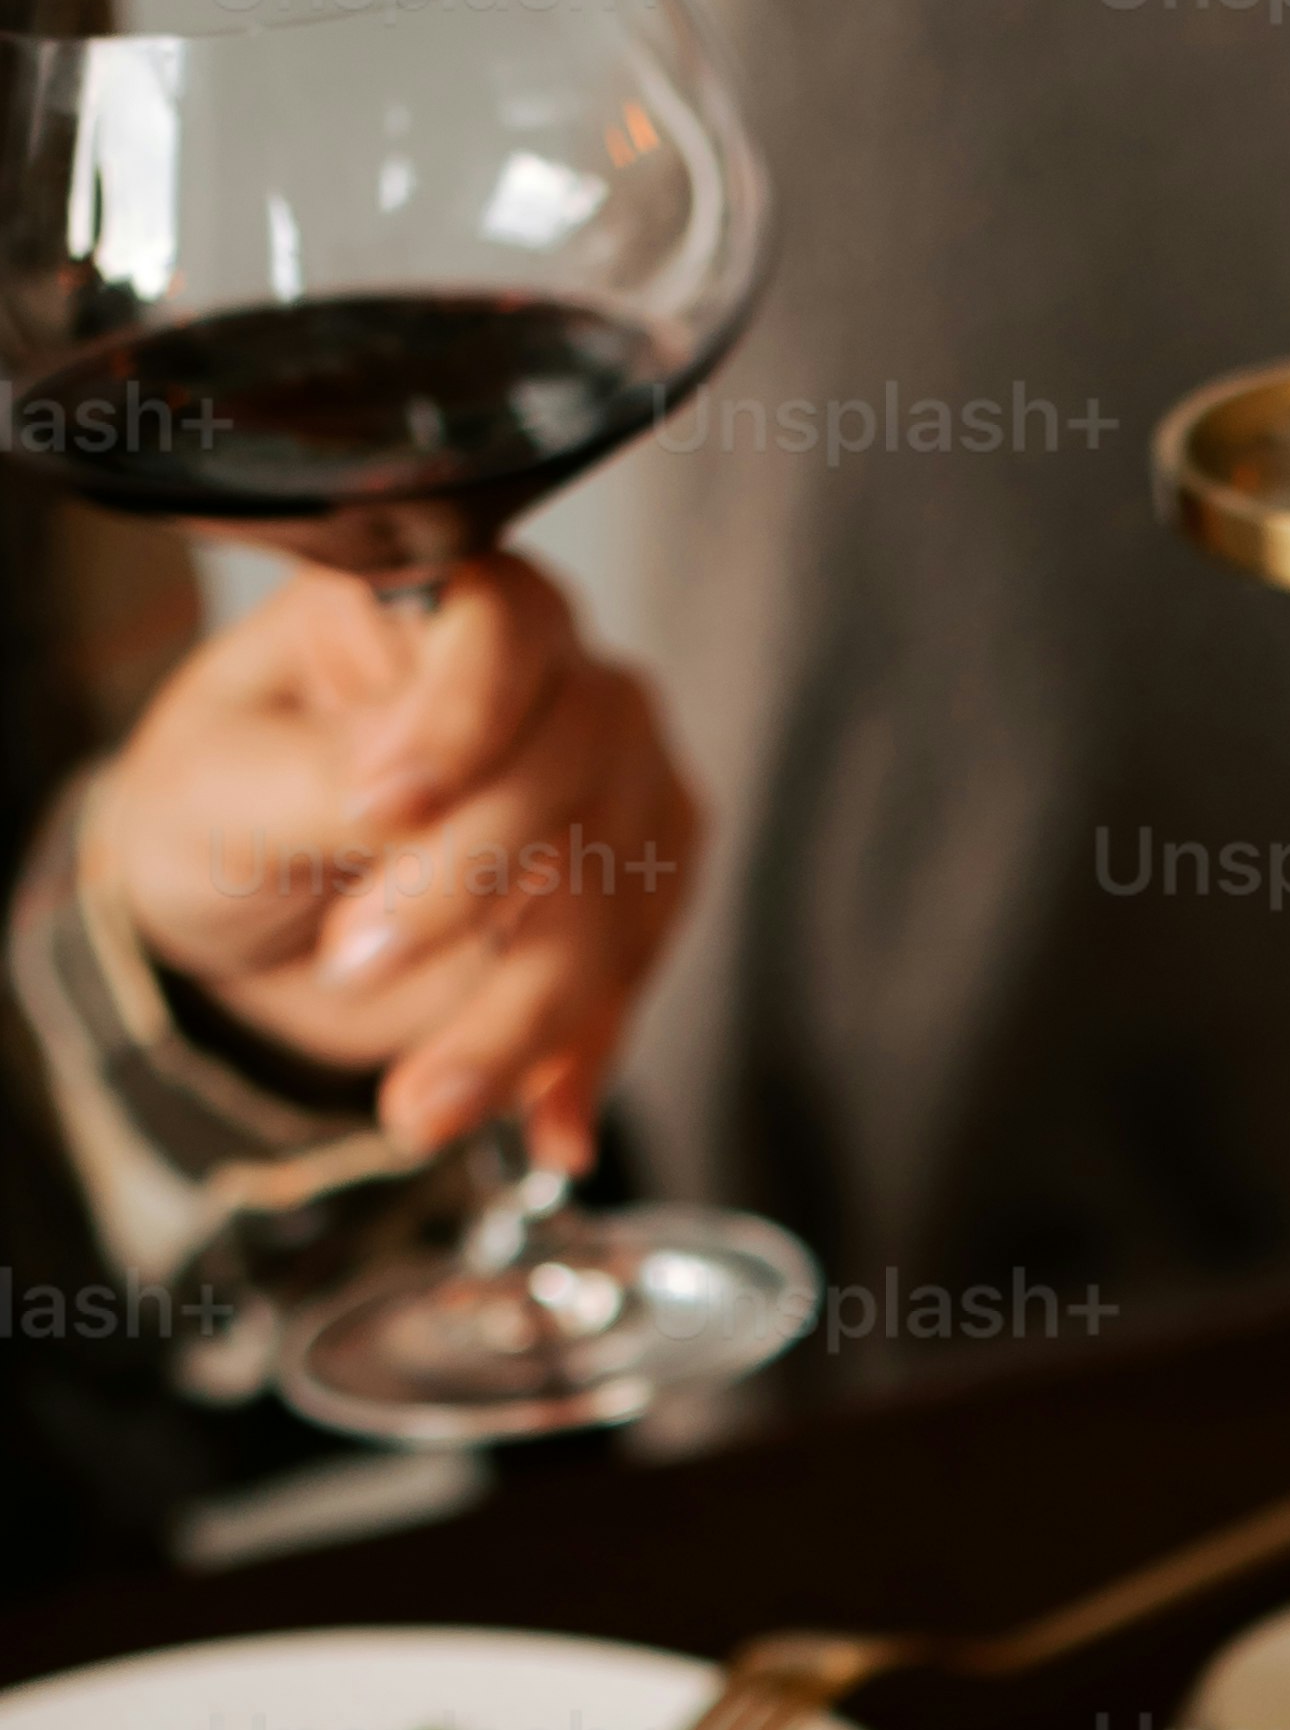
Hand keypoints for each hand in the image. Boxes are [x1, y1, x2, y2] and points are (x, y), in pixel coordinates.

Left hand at [82, 559, 697, 1173]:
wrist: (252, 933)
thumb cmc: (219, 816)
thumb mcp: (220, 789)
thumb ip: (315, 777)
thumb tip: (405, 793)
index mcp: (429, 606)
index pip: (503, 624)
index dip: (461, 717)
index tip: (382, 809)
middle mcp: (543, 681)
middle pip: (576, 766)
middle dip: (468, 889)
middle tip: (354, 962)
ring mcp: (606, 791)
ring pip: (610, 899)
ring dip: (518, 1019)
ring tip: (420, 1103)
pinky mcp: (630, 899)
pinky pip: (627, 988)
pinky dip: (572, 1064)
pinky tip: (537, 1123)